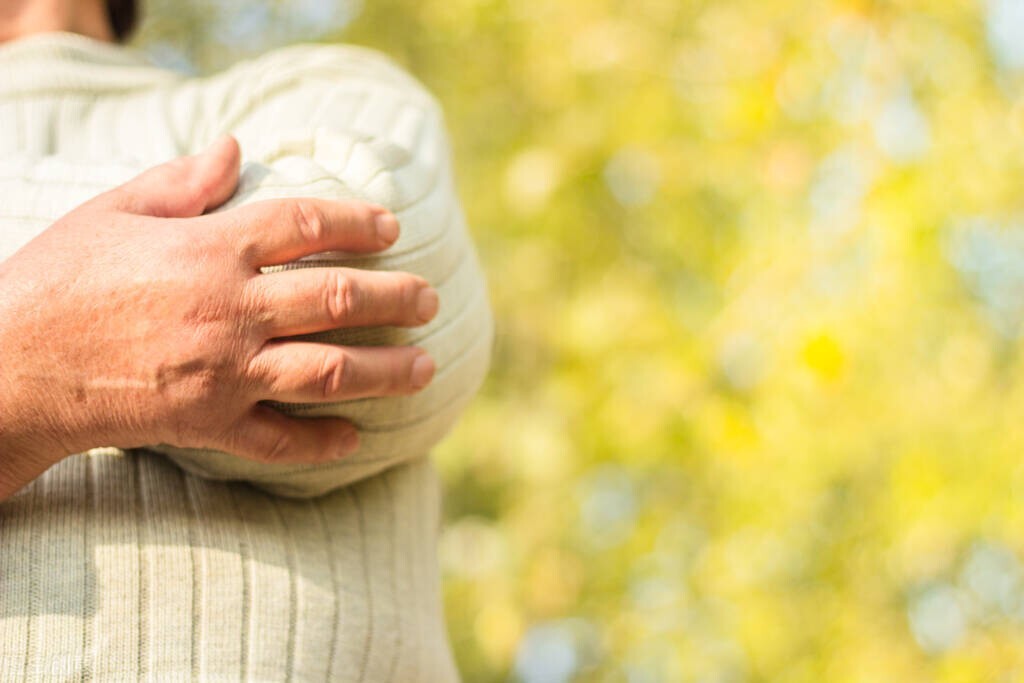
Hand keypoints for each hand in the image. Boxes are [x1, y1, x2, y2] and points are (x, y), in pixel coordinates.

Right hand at [0, 136, 437, 498]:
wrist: (10, 364)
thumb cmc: (58, 278)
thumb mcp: (115, 211)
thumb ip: (185, 181)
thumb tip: (235, 145)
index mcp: (210, 249)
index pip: (307, 224)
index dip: (358, 221)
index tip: (392, 227)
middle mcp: (230, 309)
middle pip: (336, 299)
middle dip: (395, 297)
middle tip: (430, 299)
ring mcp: (224, 371)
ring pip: (329, 371)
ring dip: (386, 371)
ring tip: (427, 367)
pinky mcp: (208, 422)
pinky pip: (278, 440)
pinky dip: (320, 443)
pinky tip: (353, 439)